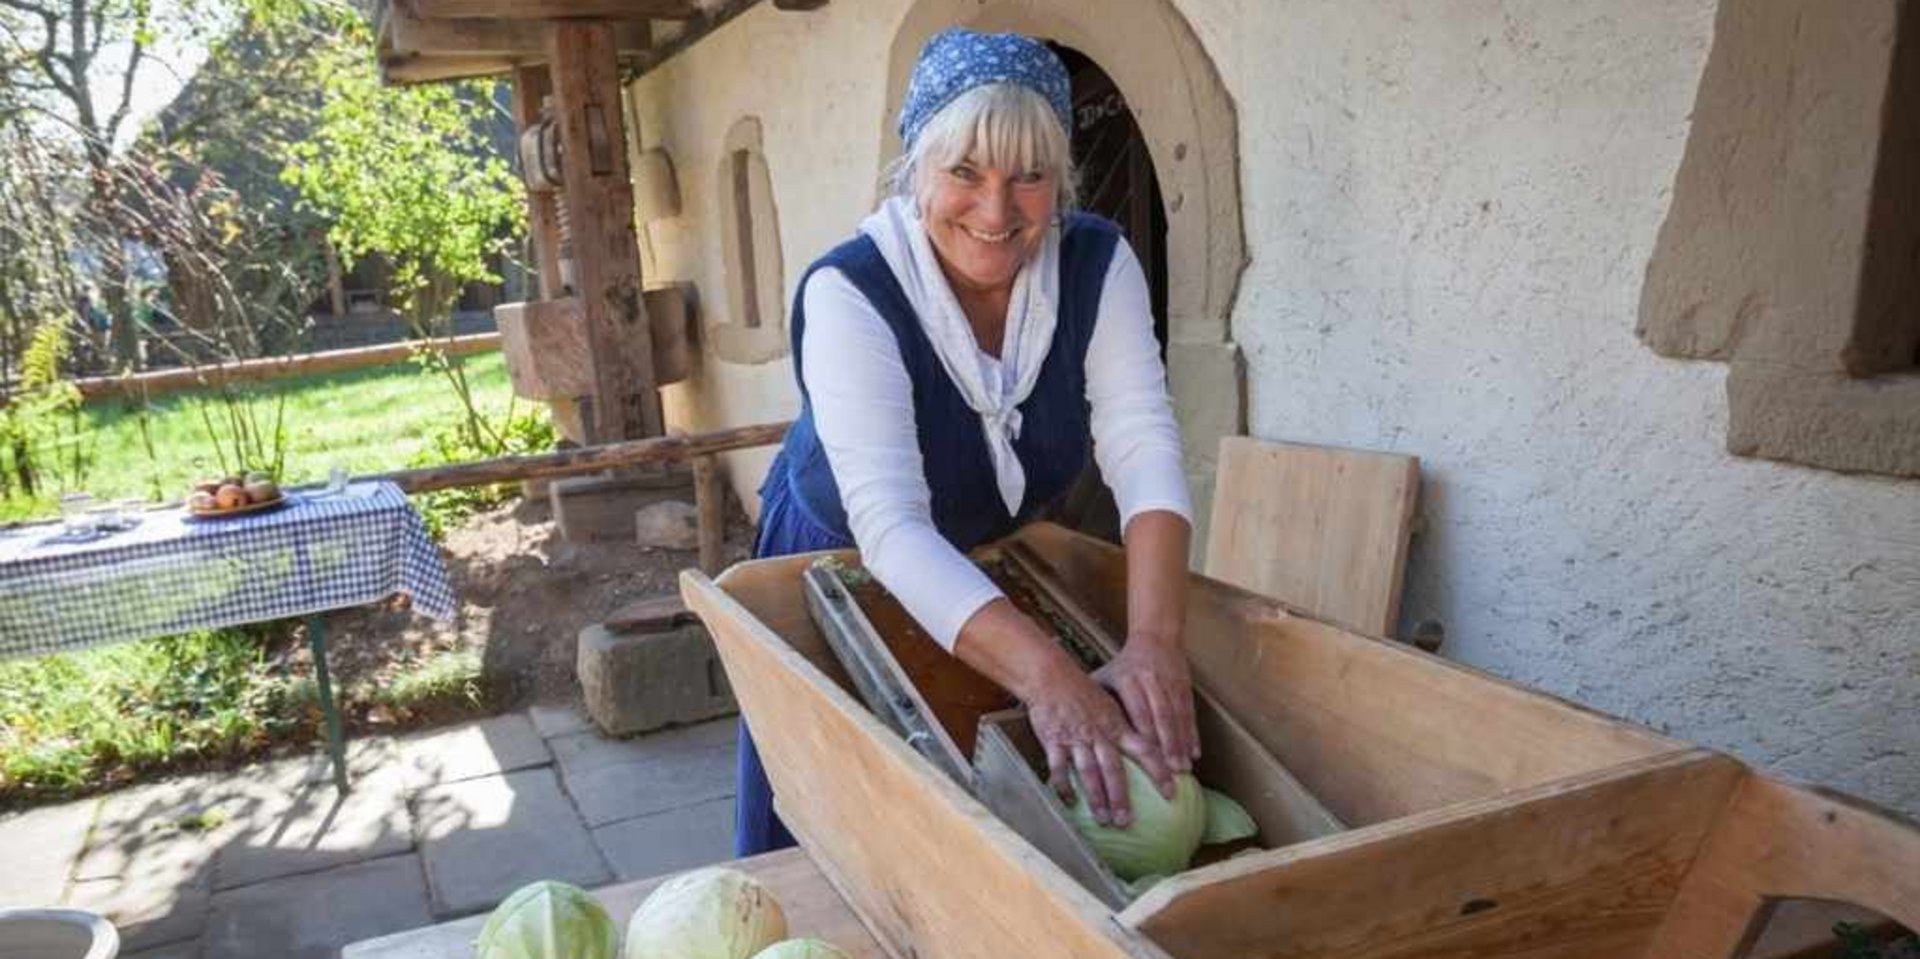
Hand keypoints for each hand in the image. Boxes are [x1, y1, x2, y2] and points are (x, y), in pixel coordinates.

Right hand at [1021, 658, 1171, 827]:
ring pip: (1088, 772)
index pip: (1145, 750)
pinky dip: (1064, 786)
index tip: (1172, 791)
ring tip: (1104, 819)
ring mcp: (1077, 738)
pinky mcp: (1055, 741)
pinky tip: (1070, 802)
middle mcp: (1099, 734)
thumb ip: (1123, 727)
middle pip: (1114, 769)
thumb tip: (1146, 746)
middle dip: (1121, 797)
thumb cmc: (1082, 692)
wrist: (1051, 677)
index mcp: (1117, 725)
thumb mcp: (1109, 706)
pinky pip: (1059, 768)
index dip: (1159, 771)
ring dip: (1096, 797)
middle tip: (1127, 821)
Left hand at [1092, 635, 1199, 793]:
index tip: (1146, 759)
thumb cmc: (1124, 666)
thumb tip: (1072, 730)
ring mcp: (1170, 685)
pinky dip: (1193, 734)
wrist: (1156, 639)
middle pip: (1160, 717)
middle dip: (1166, 746)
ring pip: (1177, 717)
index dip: (1144, 735)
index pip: (1137, 711)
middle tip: (1169, 772)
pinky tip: (1195, 753)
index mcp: (1128, 680)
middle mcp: (1151, 682)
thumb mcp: (1106, 677)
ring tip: (1183, 769)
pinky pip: (1189, 714)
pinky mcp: (1185, 688)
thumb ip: (1094, 701)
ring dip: (1181, 744)